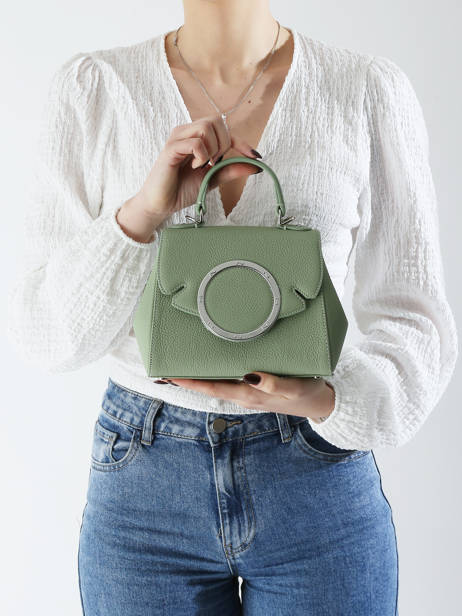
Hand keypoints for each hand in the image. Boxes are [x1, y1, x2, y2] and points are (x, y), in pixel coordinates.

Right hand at [131, 113, 262, 220]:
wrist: (161, 204)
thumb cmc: (182, 190)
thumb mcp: (212, 179)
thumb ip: (230, 170)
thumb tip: (255, 166)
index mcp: (196, 137)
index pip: (223, 128)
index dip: (241, 141)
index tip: (254, 156)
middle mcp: (186, 133)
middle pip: (215, 121)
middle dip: (224, 143)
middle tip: (215, 163)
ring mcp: (177, 138)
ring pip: (206, 127)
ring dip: (212, 148)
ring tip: (204, 165)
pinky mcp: (170, 148)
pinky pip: (195, 142)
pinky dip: (201, 155)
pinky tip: (195, 166)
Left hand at [162, 372, 335, 421]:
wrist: (320, 403)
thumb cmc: (306, 393)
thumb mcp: (294, 387)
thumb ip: (274, 383)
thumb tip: (252, 375)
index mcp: (248, 394)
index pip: (211, 388)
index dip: (189, 381)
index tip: (169, 373)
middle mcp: (243, 394)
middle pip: (208, 387)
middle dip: (186, 379)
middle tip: (164, 366)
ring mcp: (247, 392)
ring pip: (216, 384)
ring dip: (197, 377)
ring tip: (178, 365)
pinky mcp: (254, 387)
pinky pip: (228, 381)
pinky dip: (214, 374)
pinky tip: (210, 366)